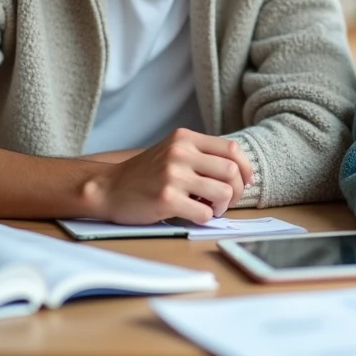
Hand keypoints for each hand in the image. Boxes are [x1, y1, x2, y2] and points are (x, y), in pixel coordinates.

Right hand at [83, 128, 253, 224]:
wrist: (109, 188)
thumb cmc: (147, 173)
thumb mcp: (173, 151)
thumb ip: (202, 155)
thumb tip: (241, 172)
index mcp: (185, 138)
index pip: (231, 149)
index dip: (246, 167)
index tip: (246, 181)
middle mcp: (180, 153)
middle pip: (231, 171)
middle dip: (237, 190)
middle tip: (227, 200)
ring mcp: (173, 175)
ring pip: (223, 193)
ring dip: (222, 206)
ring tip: (210, 208)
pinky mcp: (166, 199)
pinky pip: (204, 213)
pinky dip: (205, 218)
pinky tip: (194, 215)